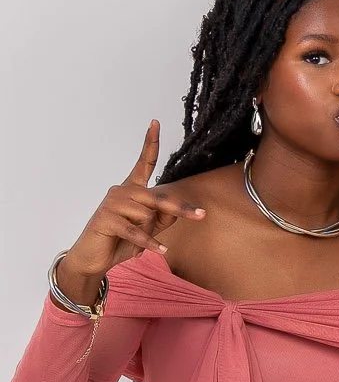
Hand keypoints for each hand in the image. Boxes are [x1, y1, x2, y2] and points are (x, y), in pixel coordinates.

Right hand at [55, 121, 204, 304]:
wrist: (93, 258)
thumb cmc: (122, 241)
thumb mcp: (148, 229)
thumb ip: (163, 216)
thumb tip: (179, 209)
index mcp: (132, 189)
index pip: (144, 163)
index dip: (150, 143)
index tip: (155, 122)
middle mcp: (121, 191)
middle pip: (158, 197)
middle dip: (180, 209)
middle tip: (202, 215)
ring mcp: (112, 203)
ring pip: (147, 215)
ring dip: (148, 232)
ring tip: (135, 240)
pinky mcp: (107, 219)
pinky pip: (137, 230)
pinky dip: (149, 243)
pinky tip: (159, 250)